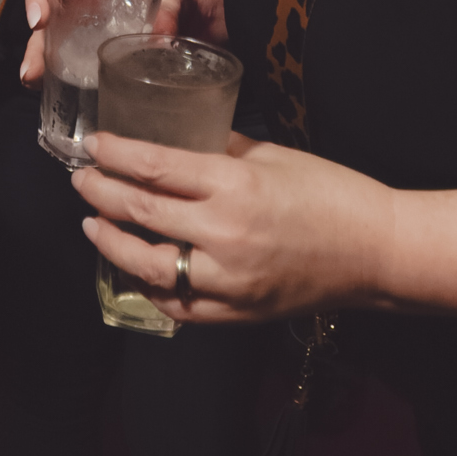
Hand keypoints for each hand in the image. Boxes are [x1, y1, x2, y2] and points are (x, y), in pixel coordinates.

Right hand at [18, 0, 228, 86]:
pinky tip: (39, 84)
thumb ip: (172, 8)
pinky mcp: (87, 51)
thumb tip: (160, 35)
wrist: (197, 24)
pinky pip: (60, 57)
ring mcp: (84, 23)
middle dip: (35, 7)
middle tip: (39, 25)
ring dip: (35, 49)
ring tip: (32, 72)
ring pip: (48, 30)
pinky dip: (47, 70)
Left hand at [71, 127, 394, 323]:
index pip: (155, 167)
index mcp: (234, 185)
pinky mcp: (236, 313)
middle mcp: (224, 234)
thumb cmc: (331, 193)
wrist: (375, 251)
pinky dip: (151, 286)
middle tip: (81, 179)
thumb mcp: (272, 155)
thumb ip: (220, 150)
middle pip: (142, 212)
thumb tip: (176, 141)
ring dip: (112, 243)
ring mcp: (228, 280)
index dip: (117, 154)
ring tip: (93, 224)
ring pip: (149, 266)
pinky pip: (178, 305)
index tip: (95, 145)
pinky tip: (136, 269)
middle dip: (101, 193)